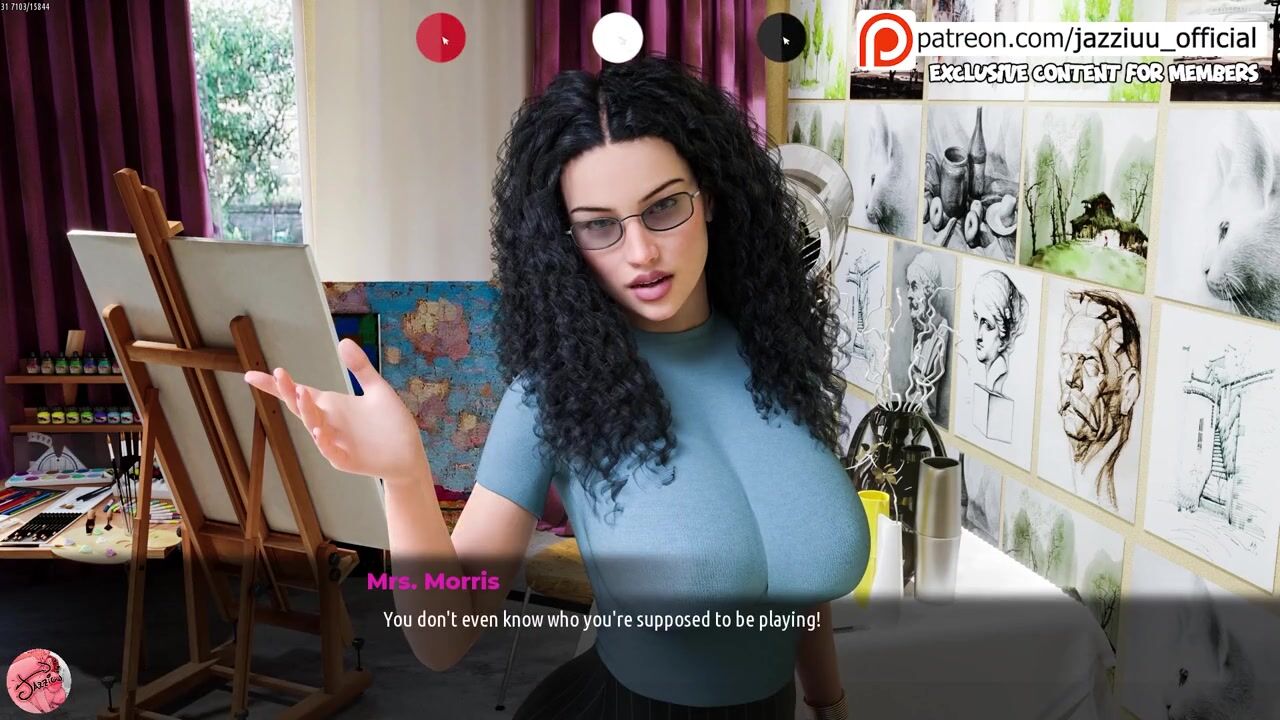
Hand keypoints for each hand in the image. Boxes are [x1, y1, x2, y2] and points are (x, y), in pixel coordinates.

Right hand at [243, 339, 426, 484]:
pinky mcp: (346, 460)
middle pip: (301, 407)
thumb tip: (343, 341)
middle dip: (288, 392)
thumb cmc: (391, 423)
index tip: (250, 375)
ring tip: (301, 393)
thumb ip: (360, 368)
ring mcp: (334, 443)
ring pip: (313, 427)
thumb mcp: (377, 389)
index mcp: (331, 406)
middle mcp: (328, 423)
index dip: (275, 385)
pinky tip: (320, 431)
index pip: (298, 392)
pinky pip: (331, 451)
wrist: (409, 454)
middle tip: (280, 374)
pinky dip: (324, 443)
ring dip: (306, 412)